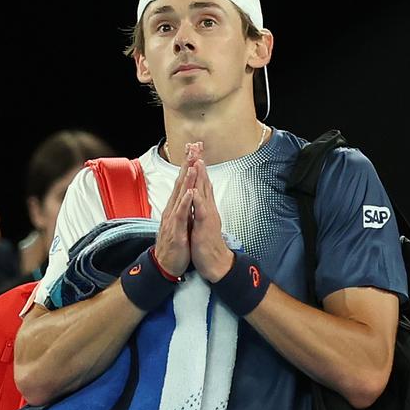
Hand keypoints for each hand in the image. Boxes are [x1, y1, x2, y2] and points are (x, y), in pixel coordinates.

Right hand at [154, 143, 201, 276]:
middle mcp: (172, 209)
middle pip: (180, 183)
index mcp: (176, 207)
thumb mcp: (180, 222)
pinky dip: (185, 202)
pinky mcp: (175, 230)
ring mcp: (172, 219)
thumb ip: (183, 207)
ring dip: (186, 179)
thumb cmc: (175, 244)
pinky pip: (180, 214)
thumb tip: (187, 195)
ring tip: (192, 164)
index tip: (194, 150)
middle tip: (192, 147)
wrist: (166, 265)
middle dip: (187, 164)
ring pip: (180, 195)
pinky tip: (190, 193)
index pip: (183, 182)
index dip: (188, 165)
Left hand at [189, 158, 234, 282]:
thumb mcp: (202, 221)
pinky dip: (197, 200)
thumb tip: (198, 194)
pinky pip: (200, 211)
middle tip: (196, 146)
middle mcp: (208, 207)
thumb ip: (201, 207)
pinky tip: (193, 190)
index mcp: (205, 206)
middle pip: (203, 181)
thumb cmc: (207, 243)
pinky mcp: (205, 226)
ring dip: (200, 177)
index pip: (201, 182)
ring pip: (203, 192)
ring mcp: (207, 216)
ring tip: (197, 161)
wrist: (216, 263)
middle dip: (199, 163)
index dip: (197, 166)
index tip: (193, 151)